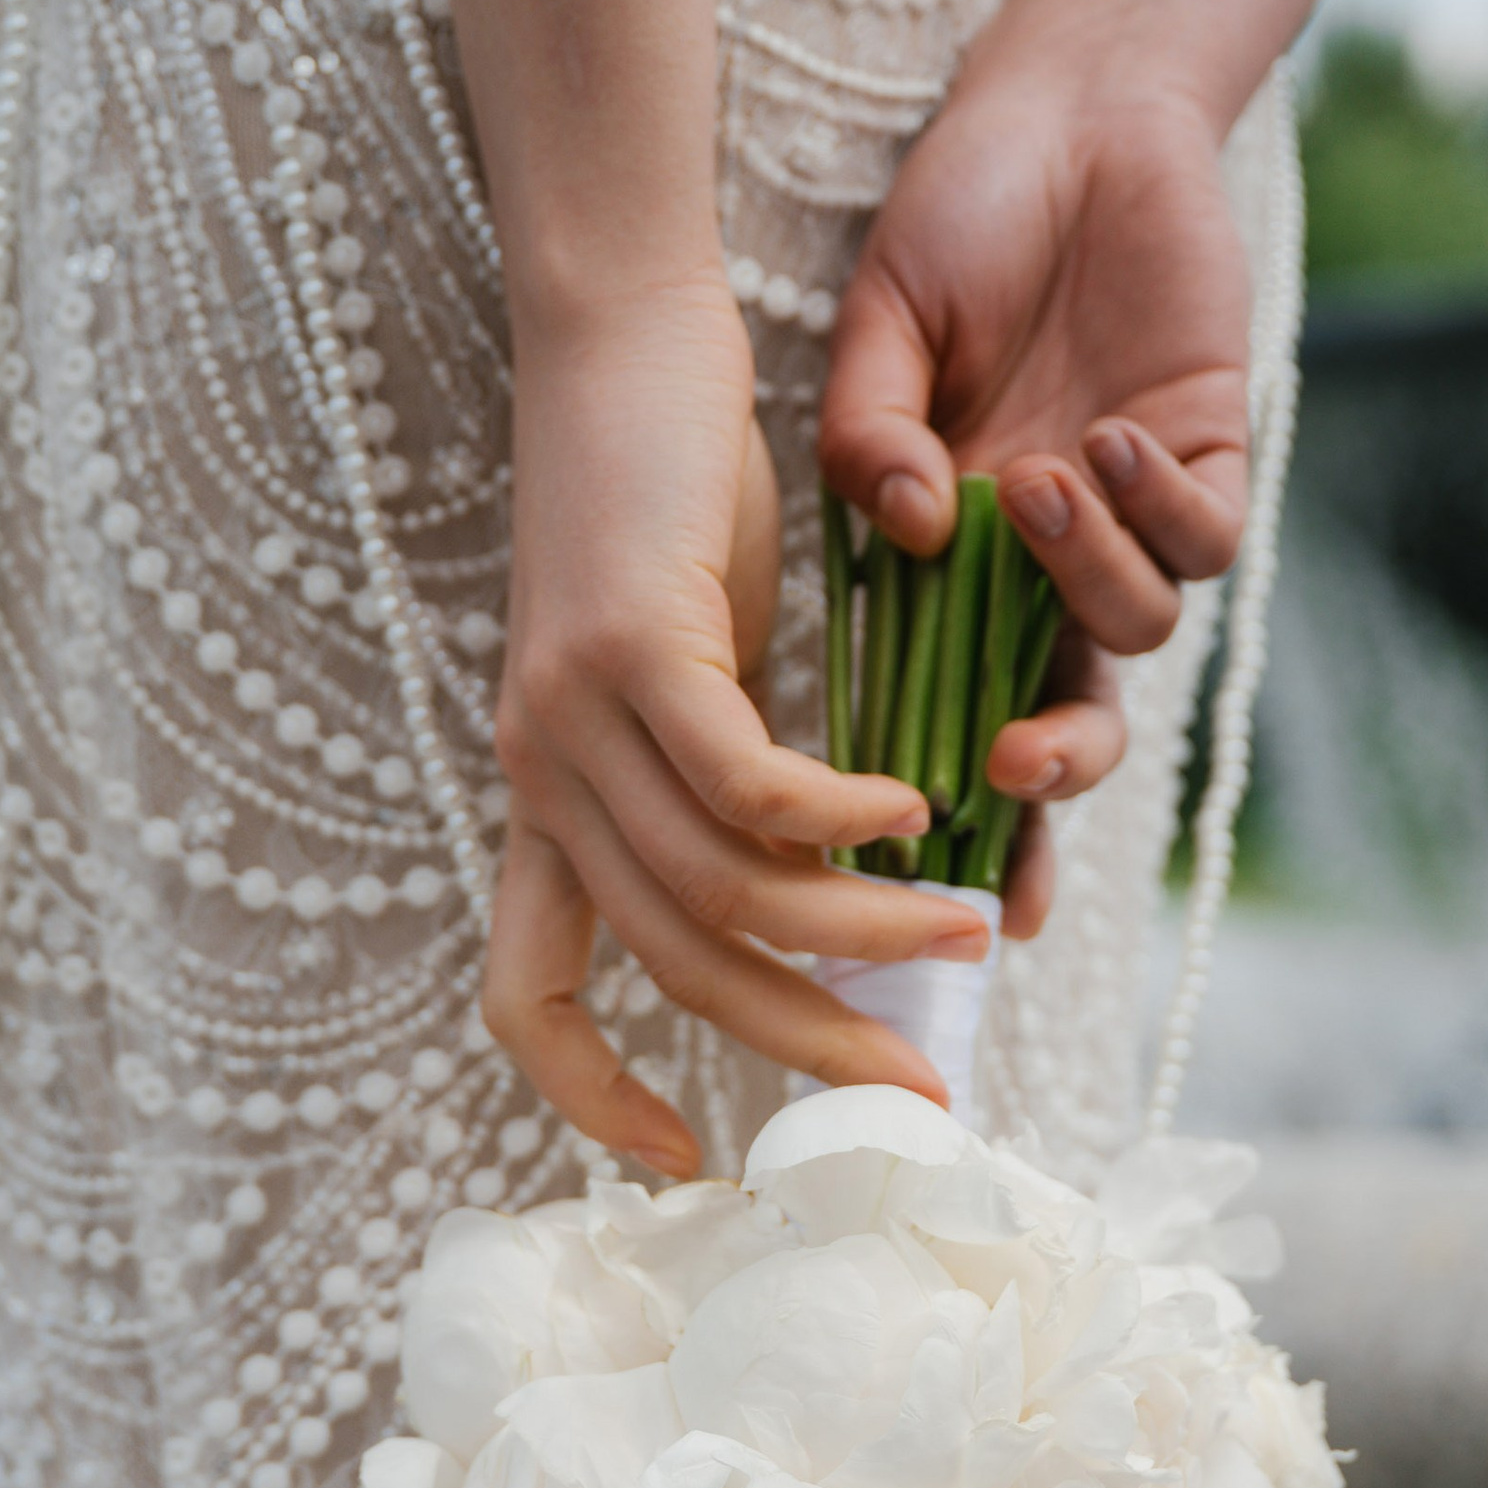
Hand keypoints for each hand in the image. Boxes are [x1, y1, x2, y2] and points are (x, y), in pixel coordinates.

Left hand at [485, 270, 1003, 1172]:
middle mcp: (539, 772)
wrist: (613, 331)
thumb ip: (736, 781)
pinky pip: (749, 781)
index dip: (591, 1096)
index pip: (525, 996)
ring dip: (857, 930)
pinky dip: (843, 817)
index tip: (688, 1156)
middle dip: (805, 1043)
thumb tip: (834, 883)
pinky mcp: (631, 642)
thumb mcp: (695, 669)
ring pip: (722, 889)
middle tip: (921, 1081)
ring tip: (963, 925)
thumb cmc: (666, 491)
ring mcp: (571, 712)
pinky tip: (917, 807)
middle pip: (671, 965)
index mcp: (543, 796)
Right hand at [819, 64, 1250, 934]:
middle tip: (1015, 760)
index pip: (950, 695)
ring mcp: (1132, 511)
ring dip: (1086, 581)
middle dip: (1054, 765)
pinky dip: (1158, 510)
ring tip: (1041, 479)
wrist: (1067, 114)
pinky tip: (1111, 440)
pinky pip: (1203, 538)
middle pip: (1069, 712)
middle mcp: (1044, 555)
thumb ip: (868, 438)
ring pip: (1136, 628)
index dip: (952, 798)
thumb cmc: (960, 221)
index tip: (929, 874)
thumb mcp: (879, 328)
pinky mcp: (1212, 455)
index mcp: (951, 549)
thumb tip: (912, 534)